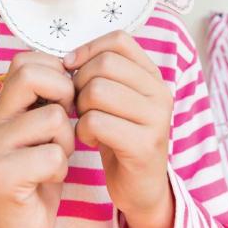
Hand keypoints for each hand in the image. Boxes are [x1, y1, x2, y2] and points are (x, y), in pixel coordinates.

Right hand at [0, 52, 74, 227]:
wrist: (21, 222)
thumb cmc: (41, 165)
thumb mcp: (45, 123)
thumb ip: (50, 94)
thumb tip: (73, 63)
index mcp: (6, 101)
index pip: (26, 59)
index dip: (56, 72)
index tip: (64, 97)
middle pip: (30, 75)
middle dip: (63, 93)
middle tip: (66, 119)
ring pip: (53, 117)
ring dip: (67, 140)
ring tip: (58, 155)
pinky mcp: (3, 176)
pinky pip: (52, 156)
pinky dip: (60, 168)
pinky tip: (51, 177)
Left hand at [63, 30, 174, 227]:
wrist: (141, 187)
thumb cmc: (119, 134)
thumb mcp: (115, 97)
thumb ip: (100, 72)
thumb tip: (67, 59)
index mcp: (152, 74)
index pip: (119, 40)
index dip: (89, 49)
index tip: (71, 69)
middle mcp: (160, 91)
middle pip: (104, 64)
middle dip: (80, 83)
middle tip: (79, 104)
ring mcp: (156, 118)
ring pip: (97, 91)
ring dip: (80, 108)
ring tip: (86, 122)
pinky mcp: (144, 145)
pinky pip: (96, 122)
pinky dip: (83, 131)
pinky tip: (92, 140)